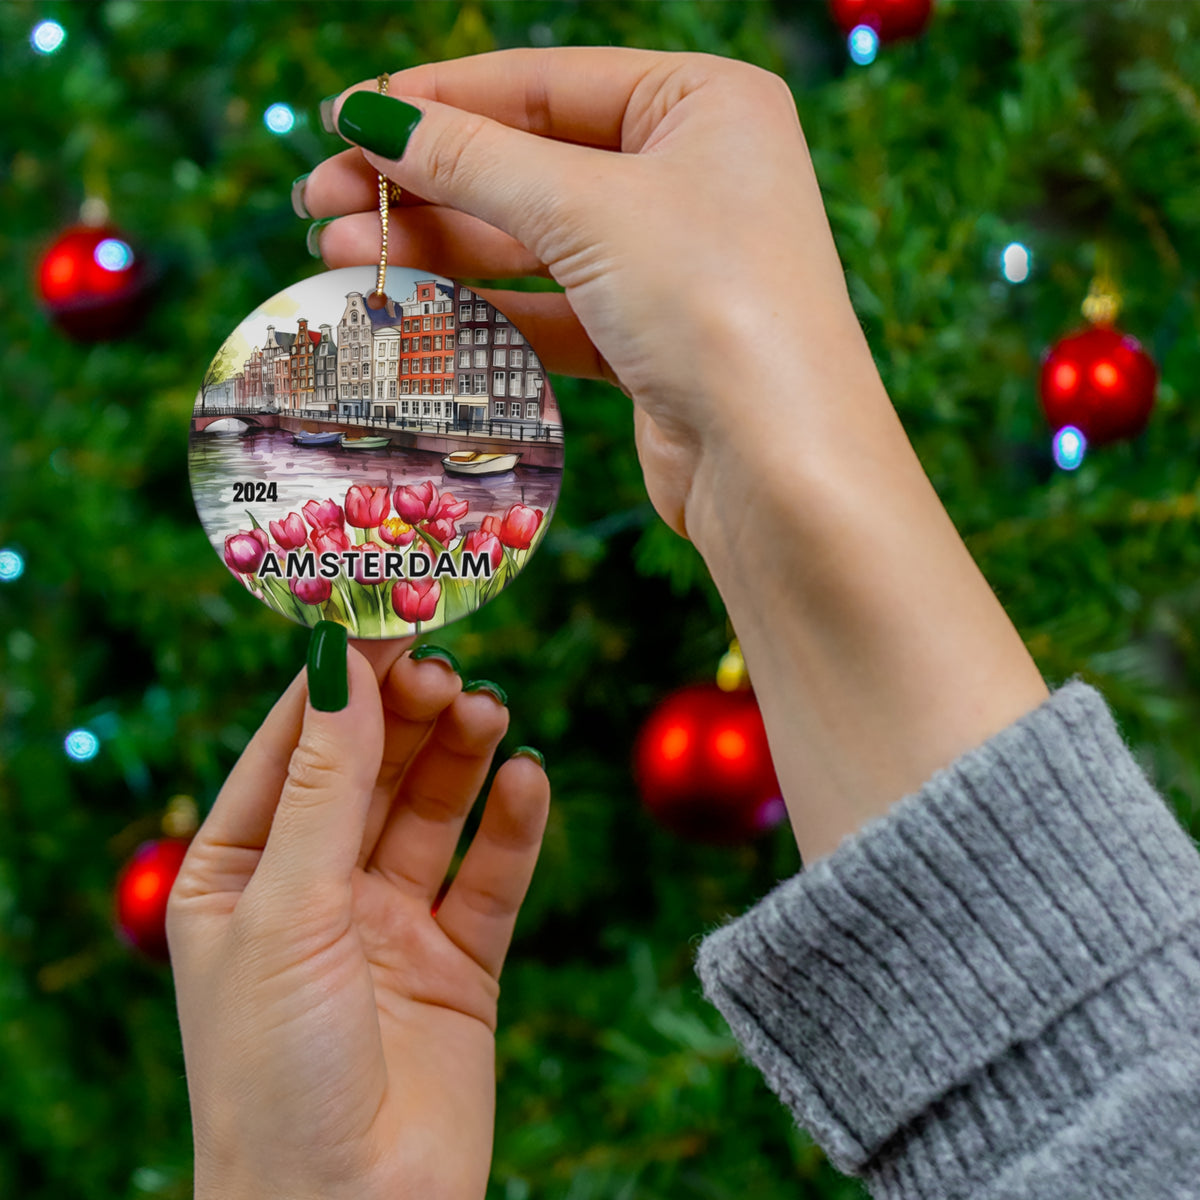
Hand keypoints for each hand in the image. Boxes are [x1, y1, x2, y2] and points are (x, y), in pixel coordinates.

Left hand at [167, 632, 548, 1199]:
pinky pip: (490, 876)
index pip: (292, 748)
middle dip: (408, 717)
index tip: (387, 619)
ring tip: (489, 712)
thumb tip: (342, 666)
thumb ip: (325, 786)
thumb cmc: (275, 1072)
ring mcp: (389, 924)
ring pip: (433, 812)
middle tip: (449, 671)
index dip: (339, 683)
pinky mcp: (459, 962)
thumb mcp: (287, 909)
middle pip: (371, 771)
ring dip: (462, 757)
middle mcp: (315, 890)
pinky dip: (512, 826)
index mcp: (240, 874)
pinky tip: (528, 781)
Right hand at [301, 47, 878, 548]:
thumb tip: (372, 116)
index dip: (436, 100)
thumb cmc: (711, 304)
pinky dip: (482, 312)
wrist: (780, 467)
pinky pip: (550, 310)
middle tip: (319, 200)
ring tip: (337, 255)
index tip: (343, 118)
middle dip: (422, 183)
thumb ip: (474, 159)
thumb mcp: (586, 209)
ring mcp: (672, 262)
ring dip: (436, 249)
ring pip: (532, 243)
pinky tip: (409, 310)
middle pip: (529, 164)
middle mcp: (693, 175)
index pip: (543, 83)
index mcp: (703, 104)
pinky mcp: (650, 341)